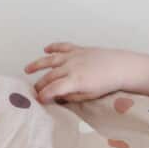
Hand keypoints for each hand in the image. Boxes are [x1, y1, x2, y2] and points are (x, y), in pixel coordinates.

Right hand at [24, 42, 140, 103]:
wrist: (121, 67)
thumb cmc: (107, 84)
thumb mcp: (89, 96)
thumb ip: (71, 96)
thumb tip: (57, 97)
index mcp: (75, 81)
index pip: (53, 89)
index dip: (43, 95)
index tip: (38, 100)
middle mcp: (71, 67)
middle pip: (49, 76)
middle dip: (39, 84)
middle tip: (33, 91)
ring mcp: (73, 56)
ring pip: (50, 60)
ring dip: (37, 64)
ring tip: (27, 69)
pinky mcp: (78, 49)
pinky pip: (62, 47)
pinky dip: (53, 47)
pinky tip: (46, 49)